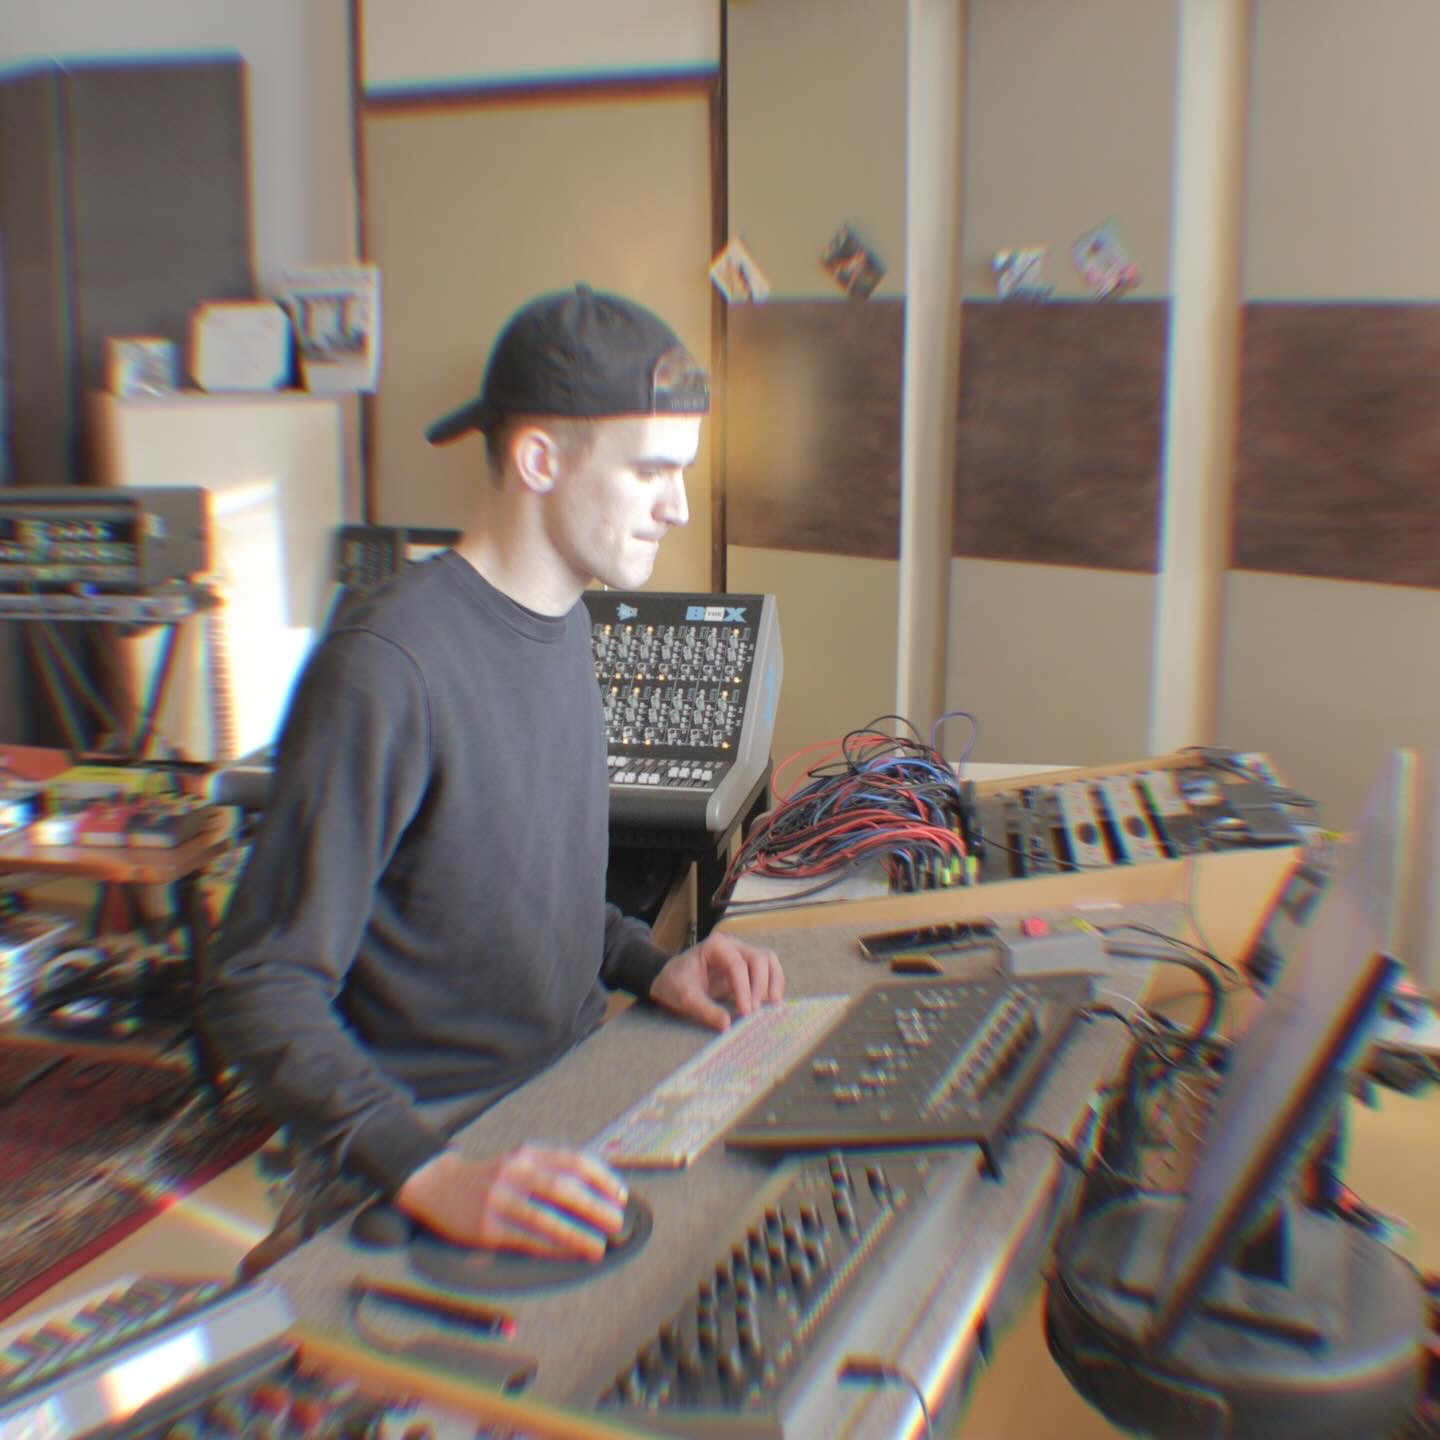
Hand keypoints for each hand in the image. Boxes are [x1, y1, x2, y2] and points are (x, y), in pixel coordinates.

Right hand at [394, 1144, 626, 1260]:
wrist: (438, 1185)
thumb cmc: (490, 1177)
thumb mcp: (519, 1162)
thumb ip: (551, 1171)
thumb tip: (596, 1192)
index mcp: (528, 1154)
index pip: (573, 1161)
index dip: (601, 1178)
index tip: (620, 1196)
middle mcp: (515, 1172)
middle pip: (563, 1189)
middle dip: (594, 1207)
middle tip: (616, 1222)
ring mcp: (500, 1199)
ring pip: (546, 1218)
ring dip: (577, 1234)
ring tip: (599, 1247)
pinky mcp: (487, 1226)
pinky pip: (526, 1239)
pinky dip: (552, 1247)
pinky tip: (570, 1254)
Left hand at [649, 933, 784, 1030]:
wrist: (671, 981)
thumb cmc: (675, 983)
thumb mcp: (684, 997)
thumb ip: (704, 1010)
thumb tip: (727, 1024)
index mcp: (716, 946)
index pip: (738, 965)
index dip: (745, 989)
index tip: (745, 1012)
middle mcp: (733, 946)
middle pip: (759, 959)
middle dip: (761, 985)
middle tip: (755, 1011)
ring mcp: (741, 955)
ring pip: (768, 962)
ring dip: (773, 982)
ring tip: (773, 1005)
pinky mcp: (746, 969)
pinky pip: (767, 973)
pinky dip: (772, 986)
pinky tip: (769, 1004)